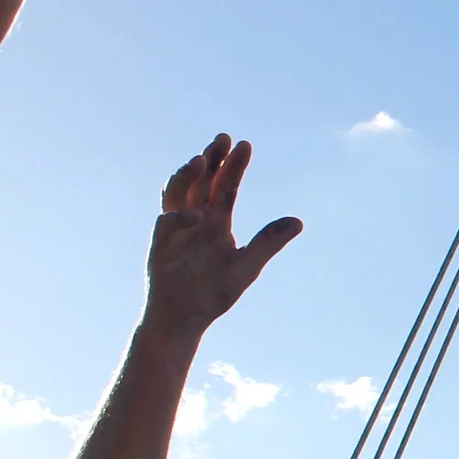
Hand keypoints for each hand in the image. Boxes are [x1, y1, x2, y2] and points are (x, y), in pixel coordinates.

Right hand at [141, 136, 301, 336]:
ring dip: (188, 177)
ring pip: (178, 194)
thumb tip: (298, 221)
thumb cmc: (213, 294)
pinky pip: (168, 224)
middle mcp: (196, 220)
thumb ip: (268, 243)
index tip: (245, 144)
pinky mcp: (160, 247)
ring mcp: (176, 231)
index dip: (234, 166)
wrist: (186, 320)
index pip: (227, 187)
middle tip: (223, 138)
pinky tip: (199, 215)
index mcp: (217, 222)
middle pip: (202, 182)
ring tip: (202, 160)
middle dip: (211, 159)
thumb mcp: (247, 266)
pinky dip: (182, 218)